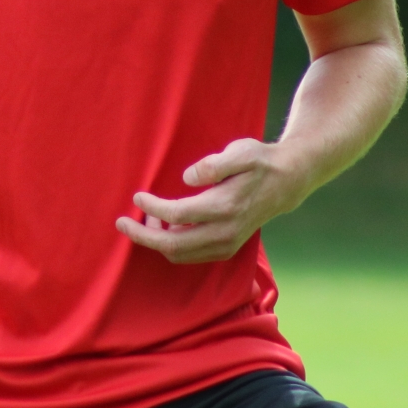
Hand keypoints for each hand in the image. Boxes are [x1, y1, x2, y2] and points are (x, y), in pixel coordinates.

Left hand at [115, 137, 305, 263]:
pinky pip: (191, 255)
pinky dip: (172, 246)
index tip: (137, 196)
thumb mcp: (240, 152)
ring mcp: (227, 243)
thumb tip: (187, 178)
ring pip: (180, 254)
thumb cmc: (259, 162)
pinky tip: (164, 227)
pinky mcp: (227, 248)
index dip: (152, 208)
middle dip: (143, 236)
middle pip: (173, 245)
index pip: (177, 215)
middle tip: (121, 222)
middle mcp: (226, 231)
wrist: (286, 181)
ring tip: (145, 219)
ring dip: (157, 241)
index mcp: (225, 206)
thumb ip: (214, 165)